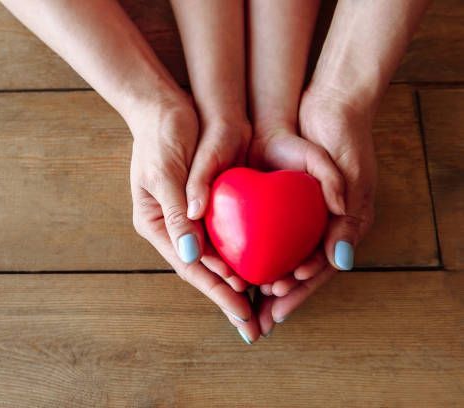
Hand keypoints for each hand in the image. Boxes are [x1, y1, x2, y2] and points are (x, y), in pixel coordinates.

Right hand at [128, 99, 260, 340]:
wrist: (167, 105)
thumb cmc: (162, 135)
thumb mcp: (165, 172)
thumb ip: (176, 213)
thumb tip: (188, 255)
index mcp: (157, 224)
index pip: (189, 266)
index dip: (217, 290)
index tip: (243, 310)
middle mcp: (174, 227)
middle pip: (204, 271)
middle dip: (230, 300)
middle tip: (256, 327)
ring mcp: (191, 218)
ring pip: (217, 260)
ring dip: (239, 284)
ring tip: (264, 309)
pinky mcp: (207, 205)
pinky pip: (226, 239)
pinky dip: (242, 257)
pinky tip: (262, 270)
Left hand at [257, 92, 376, 335]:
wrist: (308, 110)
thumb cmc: (333, 139)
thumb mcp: (341, 166)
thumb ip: (340, 204)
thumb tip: (340, 259)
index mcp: (340, 227)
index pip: (320, 267)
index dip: (301, 285)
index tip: (278, 296)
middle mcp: (318, 229)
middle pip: (297, 273)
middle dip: (279, 298)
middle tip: (257, 318)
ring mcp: (297, 222)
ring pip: (278, 262)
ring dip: (261, 283)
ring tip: (242, 301)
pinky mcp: (278, 212)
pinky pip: (265, 241)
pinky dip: (251, 258)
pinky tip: (233, 270)